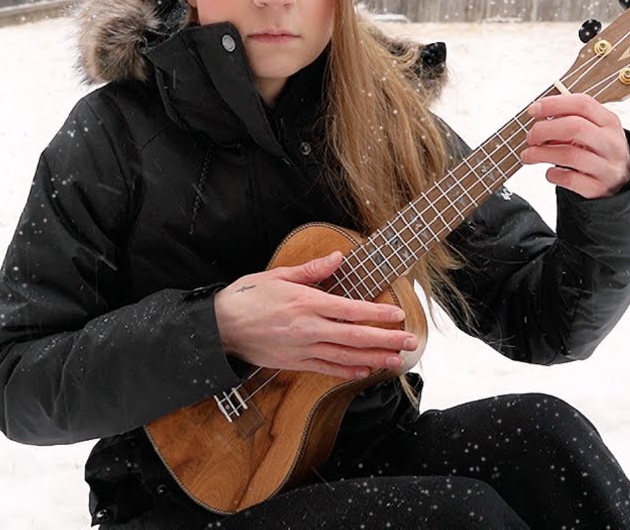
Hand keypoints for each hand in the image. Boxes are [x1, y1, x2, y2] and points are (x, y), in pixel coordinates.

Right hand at [213, 251, 418, 380]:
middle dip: (387, 339)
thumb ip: (312, 270)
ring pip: (346, 357)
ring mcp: (302, 349)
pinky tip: (365, 371)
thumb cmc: (247, 297)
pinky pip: (327, 369)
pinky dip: (348, 371)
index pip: (351, 310)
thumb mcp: (278, 275)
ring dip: (374, 359)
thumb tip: (339, 258)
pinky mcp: (294, 363)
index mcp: (306, 303)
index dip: (378, 314)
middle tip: (410, 341)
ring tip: (396, 359)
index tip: (398, 314)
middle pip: (356, 337)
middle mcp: (308, 328)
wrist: (219, 327)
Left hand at [520, 93, 629, 198]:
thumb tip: (540, 117)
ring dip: (541, 153)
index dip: (553, 104)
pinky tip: (549, 172)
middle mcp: (611, 143)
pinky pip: (570, 179)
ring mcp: (606, 167)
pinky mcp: (598, 187)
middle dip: (544, 129)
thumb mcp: (595, 130)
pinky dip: (553, 174)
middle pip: (574, 127)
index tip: (533, 110)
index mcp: (609, 122)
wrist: (623, 181)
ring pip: (569, 155)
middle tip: (531, 136)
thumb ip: (571, 120)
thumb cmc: (601, 150)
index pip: (582, 104)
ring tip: (528, 155)